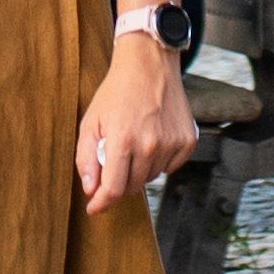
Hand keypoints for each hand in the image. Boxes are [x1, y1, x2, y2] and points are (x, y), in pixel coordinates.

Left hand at [75, 35, 194, 212]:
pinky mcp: (187, 141)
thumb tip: (90, 189)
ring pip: (150, 177)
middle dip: (119, 180)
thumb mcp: (90, 121)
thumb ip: (86, 158)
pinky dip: (159, 160)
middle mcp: (150, 144)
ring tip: (134, 140)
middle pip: (131, 186)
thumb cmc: (117, 91)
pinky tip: (153, 138)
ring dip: (139, 168)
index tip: (95, 208)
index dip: (101, 203)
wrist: (149, 64)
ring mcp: (171, 143)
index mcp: (123, 140)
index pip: (113, 189)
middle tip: (115, 156)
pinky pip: (170, 167)